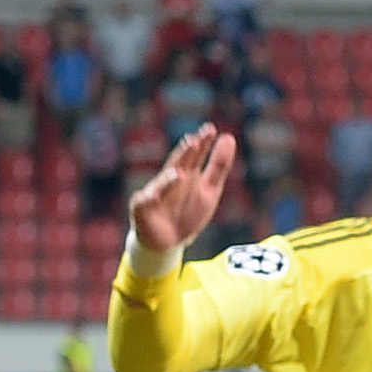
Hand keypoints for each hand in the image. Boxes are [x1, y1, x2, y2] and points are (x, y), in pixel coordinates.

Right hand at [126, 125, 236, 257]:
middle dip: (184, 155)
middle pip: (178, 165)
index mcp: (186, 174)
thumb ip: (218, 165)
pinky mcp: (142, 208)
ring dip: (169, 179)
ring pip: (162, 184)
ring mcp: (155, 193)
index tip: (210, 129)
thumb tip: (229, 137)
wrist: (168, 242)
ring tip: (179, 173)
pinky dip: (151, 198)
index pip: (195, 155)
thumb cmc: (187, 212)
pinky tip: (153, 196)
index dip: (202, 143)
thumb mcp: (209, 189)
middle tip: (194, 141)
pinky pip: (145, 202)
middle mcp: (170, 180)